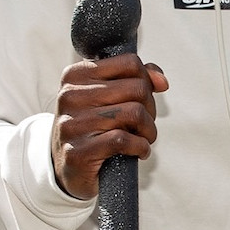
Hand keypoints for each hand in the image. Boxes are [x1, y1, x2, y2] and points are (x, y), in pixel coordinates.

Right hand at [51, 53, 168, 200]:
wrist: (67, 166)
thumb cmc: (93, 127)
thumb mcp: (108, 97)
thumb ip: (136, 79)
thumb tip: (161, 81)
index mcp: (76, 75)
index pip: (129, 63)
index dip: (146, 81)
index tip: (142, 99)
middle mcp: (70, 96)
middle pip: (137, 88)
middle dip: (150, 108)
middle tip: (144, 123)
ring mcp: (72, 124)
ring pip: (134, 113)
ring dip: (148, 130)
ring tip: (143, 137)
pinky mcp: (78, 152)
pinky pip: (123, 140)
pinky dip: (140, 147)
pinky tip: (139, 151)